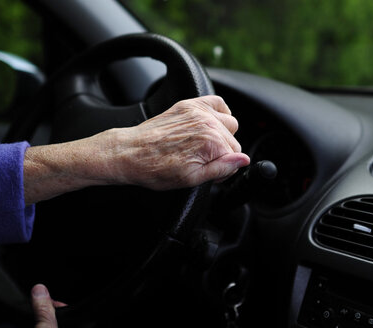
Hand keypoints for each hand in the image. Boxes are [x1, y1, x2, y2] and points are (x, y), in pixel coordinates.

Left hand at [23, 95, 249, 203]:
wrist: (129, 153)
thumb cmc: (155, 169)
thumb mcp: (191, 179)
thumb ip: (221, 169)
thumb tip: (243, 160)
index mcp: (211, 144)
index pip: (236, 158)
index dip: (224, 169)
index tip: (210, 173)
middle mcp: (208, 124)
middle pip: (233, 141)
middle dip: (223, 153)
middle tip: (203, 162)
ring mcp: (199, 112)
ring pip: (230, 123)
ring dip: (222, 134)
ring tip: (204, 146)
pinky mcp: (189, 105)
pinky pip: (218, 103)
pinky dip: (219, 112)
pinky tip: (209, 124)